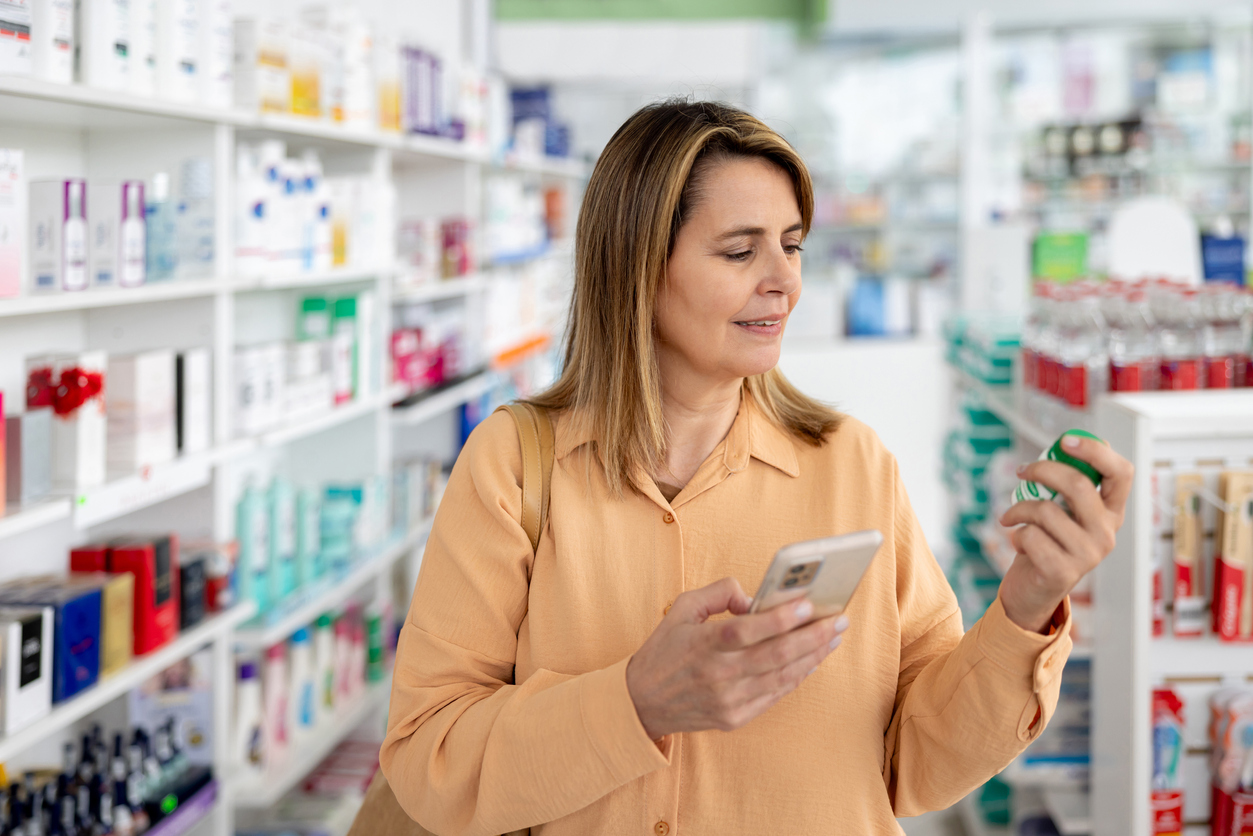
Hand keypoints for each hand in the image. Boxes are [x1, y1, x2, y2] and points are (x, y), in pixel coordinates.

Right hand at [625, 577, 846, 739]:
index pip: (747, 630)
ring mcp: (728, 700)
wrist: (642, 702)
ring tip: (833, 638)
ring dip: (813, 657)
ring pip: (782, 677)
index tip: (807, 603)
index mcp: (703, 644)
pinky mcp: (735, 718)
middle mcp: (718, 675)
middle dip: (812, 636)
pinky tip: (811, 661)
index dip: (780, 618)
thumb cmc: (664, 650)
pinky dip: (797, 677)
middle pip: (775, 655)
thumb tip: (755, 597)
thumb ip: (718, 593)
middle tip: (837, 620)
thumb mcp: (681, 609)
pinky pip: (774, 696)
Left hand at [998, 433, 1133, 632]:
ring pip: (1045, 510)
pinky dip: (1015, 533)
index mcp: (1111, 512)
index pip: (1122, 473)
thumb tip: (1071, 443)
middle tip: (1021, 471)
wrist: (1034, 590)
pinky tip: (1018, 543)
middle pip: (1078, 485)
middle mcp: (1107, 533)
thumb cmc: (1048, 542)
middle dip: (1042, 470)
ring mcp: (1088, 554)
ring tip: (1011, 517)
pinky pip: (1030, 535)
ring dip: (1018, 509)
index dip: (1096, 451)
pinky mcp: (1064, 572)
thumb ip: (1069, 484)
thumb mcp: (1063, 511)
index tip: (1065, 441)